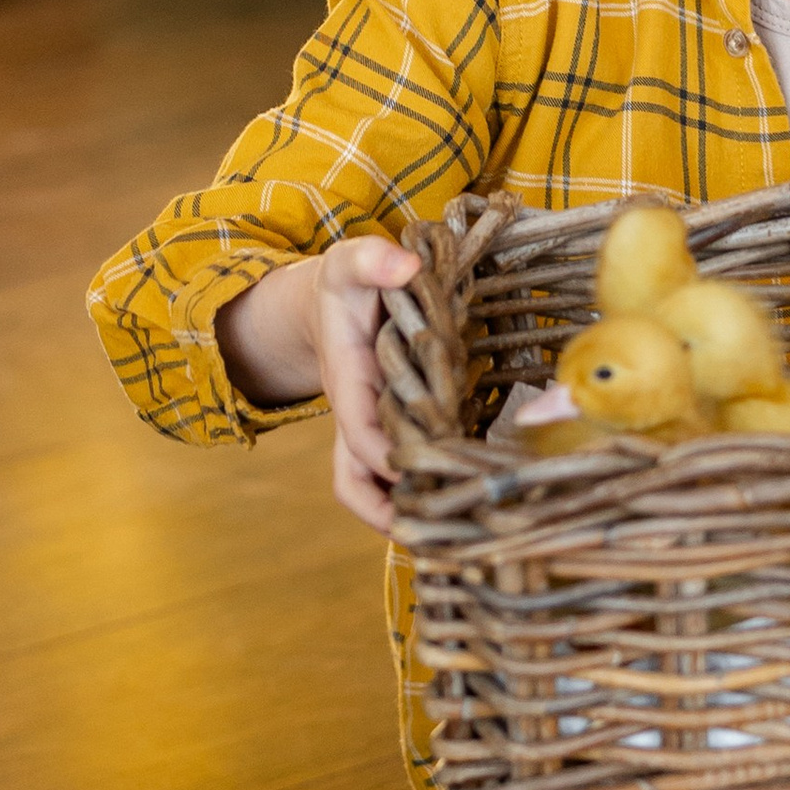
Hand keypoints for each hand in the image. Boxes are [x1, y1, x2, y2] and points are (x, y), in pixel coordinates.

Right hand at [214, 232, 419, 532]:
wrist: (334, 303)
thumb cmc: (347, 284)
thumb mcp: (351, 261)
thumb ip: (373, 259)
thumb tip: (406, 264)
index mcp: (347, 379)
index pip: (357, 429)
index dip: (383, 456)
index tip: (416, 471)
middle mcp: (354, 413)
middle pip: (356, 478)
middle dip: (390, 507)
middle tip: (440, 524)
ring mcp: (368, 428)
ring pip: (366, 488)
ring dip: (396, 513)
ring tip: (447, 531)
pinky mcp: (389, 431)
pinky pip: (389, 477)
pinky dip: (411, 494)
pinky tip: (456, 500)